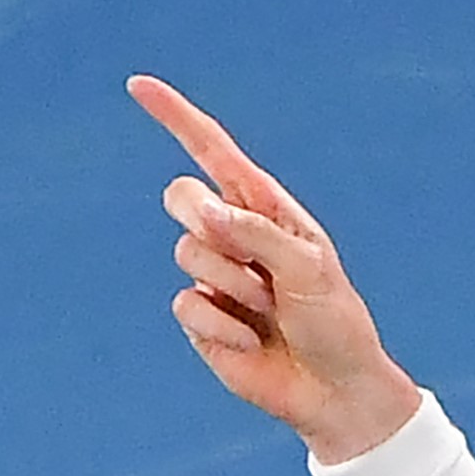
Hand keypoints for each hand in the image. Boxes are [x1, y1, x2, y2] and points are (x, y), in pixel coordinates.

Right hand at [128, 75, 421, 462]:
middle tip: (256, 264)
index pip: (215, 155)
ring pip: (186, 253)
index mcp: (267, 212)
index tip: (139, 85)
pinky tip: (251, 340)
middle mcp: (235, 236)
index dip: (177, 119)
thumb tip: (205, 211)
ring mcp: (214, 275)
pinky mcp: (201, 316)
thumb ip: (258, 234)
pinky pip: (185, 303)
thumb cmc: (335, 324)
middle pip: (182, 197)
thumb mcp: (311, 269)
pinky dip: (221, 325)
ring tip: (270, 311)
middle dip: (210, 224)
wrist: (335, 390)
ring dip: (233, 285)